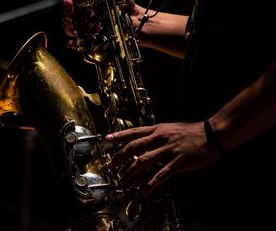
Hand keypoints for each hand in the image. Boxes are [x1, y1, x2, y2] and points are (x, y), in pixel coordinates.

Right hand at [62, 0, 144, 47]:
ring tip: (69, 20)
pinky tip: (70, 42)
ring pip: (71, 27)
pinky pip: (79, 43)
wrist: (137, 22)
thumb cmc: (127, 6)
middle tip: (70, 2)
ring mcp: (87, 28)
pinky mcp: (91, 41)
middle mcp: (85, 14)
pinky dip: (72, 43)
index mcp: (88, 0)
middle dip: (67, 7)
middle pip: (70, 11)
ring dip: (67, 24)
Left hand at [105, 122, 222, 194]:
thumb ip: (157, 134)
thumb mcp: (171, 128)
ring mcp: (169, 150)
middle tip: (111, 166)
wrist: (213, 134)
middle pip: (134, 147)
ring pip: (144, 161)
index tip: (106, 140)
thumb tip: (144, 140)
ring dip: (131, 172)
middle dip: (120, 157)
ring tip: (123, 181)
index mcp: (158, 129)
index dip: (119, 136)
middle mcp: (160, 138)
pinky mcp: (178, 162)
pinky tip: (145, 190)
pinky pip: (162, 174)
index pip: (134, 132)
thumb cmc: (192, 131)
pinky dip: (152, 183)